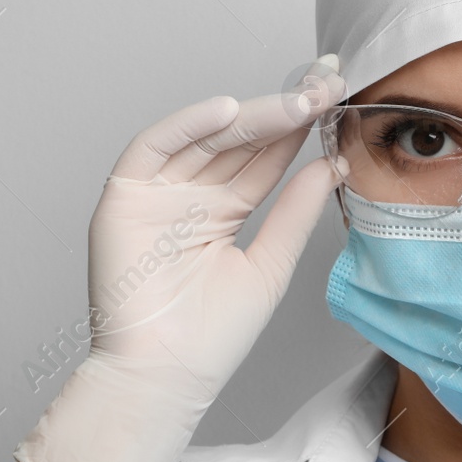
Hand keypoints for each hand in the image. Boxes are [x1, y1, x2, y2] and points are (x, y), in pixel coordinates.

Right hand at [13, 56, 348, 461]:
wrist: (166, 376)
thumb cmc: (212, 337)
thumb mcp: (270, 264)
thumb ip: (296, 212)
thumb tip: (332, 164)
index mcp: (222, 212)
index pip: (264, 160)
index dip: (299, 129)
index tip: (337, 100)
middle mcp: (189, 196)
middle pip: (238, 141)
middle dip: (283, 111)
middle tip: (325, 85)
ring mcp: (157, 194)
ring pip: (205, 138)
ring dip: (250, 115)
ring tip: (297, 100)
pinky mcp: (124, 197)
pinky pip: (153, 147)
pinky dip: (188, 125)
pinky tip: (230, 111)